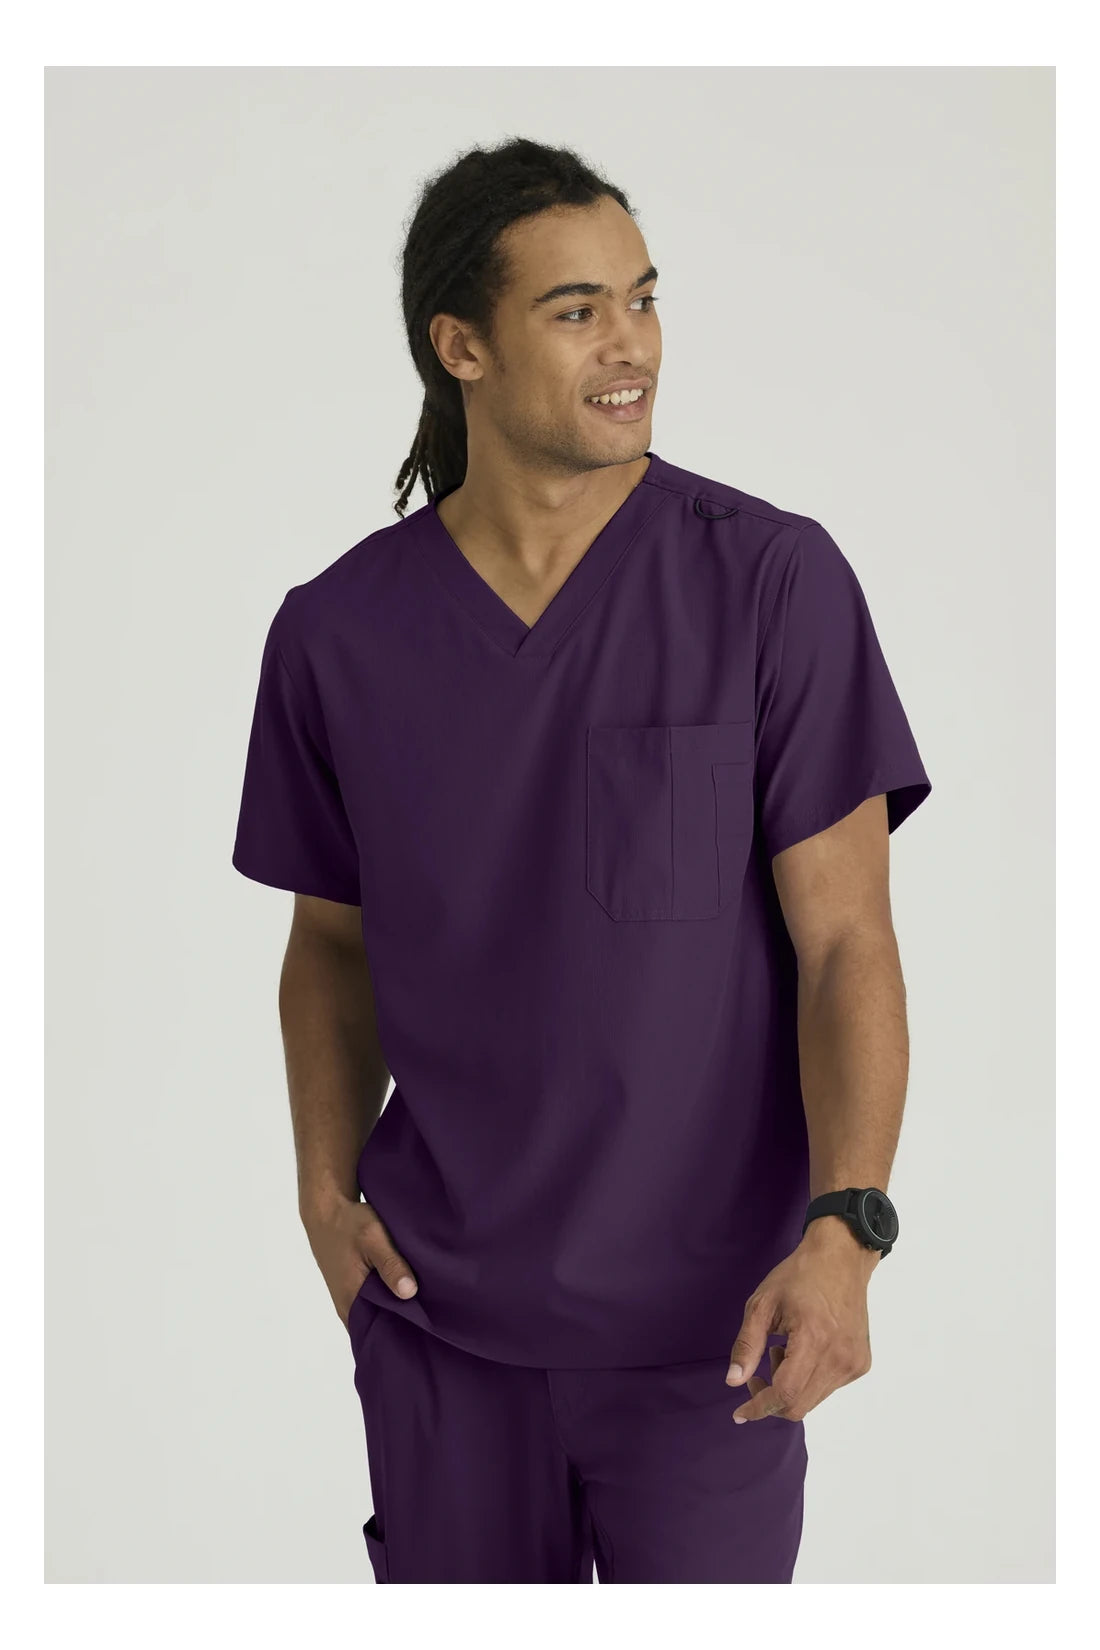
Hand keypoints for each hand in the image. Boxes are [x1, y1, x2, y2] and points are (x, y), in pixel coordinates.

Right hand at [302, 1192, 418, 1327]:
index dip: (404, 1334)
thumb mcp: (372, 1238)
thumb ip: (390, 1265)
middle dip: (404, 1326)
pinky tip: (408, 1294)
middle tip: (435, 1322)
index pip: (379, 1334)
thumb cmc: (348, 1224)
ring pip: (377, 1315)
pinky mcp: (352, 1291)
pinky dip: (389, 1301)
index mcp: (352, 1300)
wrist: (325, 1212)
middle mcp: (348, 1307)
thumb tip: (409, 1293)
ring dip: (397, 1312)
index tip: (429, 1331)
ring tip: (427, 1309)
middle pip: (380, 1328)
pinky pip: (373, 1305)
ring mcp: (349, 1300)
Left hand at [725, 1217, 877, 1423]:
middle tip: (757, 1373)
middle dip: (771, 1399)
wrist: (842, 1259)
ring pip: (813, 1400)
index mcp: (813, 1340)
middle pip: (799, 1405)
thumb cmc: (797, 1277)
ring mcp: (854, 1363)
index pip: (785, 1393)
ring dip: (790, 1388)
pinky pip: (828, 1388)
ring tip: (783, 1350)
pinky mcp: (862, 1364)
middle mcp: (839, 1357)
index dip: (760, 1407)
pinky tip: (803, 1351)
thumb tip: (733, 1382)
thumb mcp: (762, 1304)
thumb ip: (747, 1345)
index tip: (740, 1413)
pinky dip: (808, 1381)